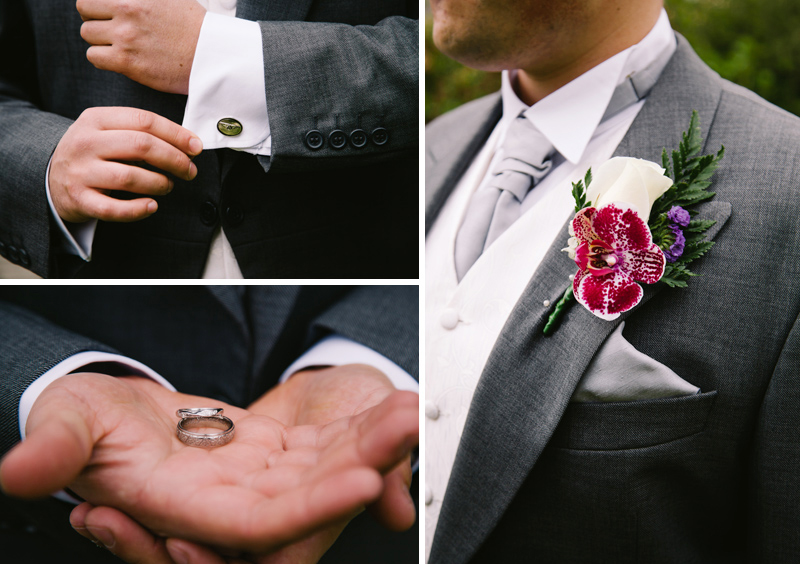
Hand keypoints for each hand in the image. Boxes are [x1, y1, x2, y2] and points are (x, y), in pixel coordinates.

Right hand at [0, 373, 417, 555]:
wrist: (108, 416)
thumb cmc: (83, 422)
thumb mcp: (66, 424)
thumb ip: (56, 448)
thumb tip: (17, 471)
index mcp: (184, 504)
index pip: (259, 522)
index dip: (311, 507)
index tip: (365, 479)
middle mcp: (230, 499)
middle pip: (311, 495)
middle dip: (364, 462)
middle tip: (410, 424)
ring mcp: (256, 476)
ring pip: (325, 467)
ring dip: (370, 440)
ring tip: (411, 406)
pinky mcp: (271, 452)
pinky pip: (323, 444)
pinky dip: (355, 425)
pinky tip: (389, 402)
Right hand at [50, 107, 201, 222]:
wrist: (50, 178)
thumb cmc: (93, 154)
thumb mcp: (108, 132)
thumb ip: (142, 133)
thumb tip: (189, 144)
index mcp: (96, 119)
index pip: (144, 120)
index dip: (176, 134)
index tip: (196, 147)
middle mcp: (86, 142)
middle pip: (141, 146)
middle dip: (174, 159)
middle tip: (190, 171)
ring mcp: (80, 172)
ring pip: (130, 177)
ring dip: (159, 183)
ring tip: (168, 186)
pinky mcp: (79, 199)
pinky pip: (114, 209)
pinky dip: (138, 209)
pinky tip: (151, 206)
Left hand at [77, 0, 205, 93]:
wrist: (211, 54)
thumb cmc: (195, 26)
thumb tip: (124, 2)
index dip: (95, 5)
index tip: (102, 12)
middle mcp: (126, 12)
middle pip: (85, 13)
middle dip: (95, 21)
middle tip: (110, 30)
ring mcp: (126, 38)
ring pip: (88, 36)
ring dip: (99, 41)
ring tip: (118, 47)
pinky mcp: (129, 62)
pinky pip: (96, 58)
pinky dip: (103, 59)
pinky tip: (120, 59)